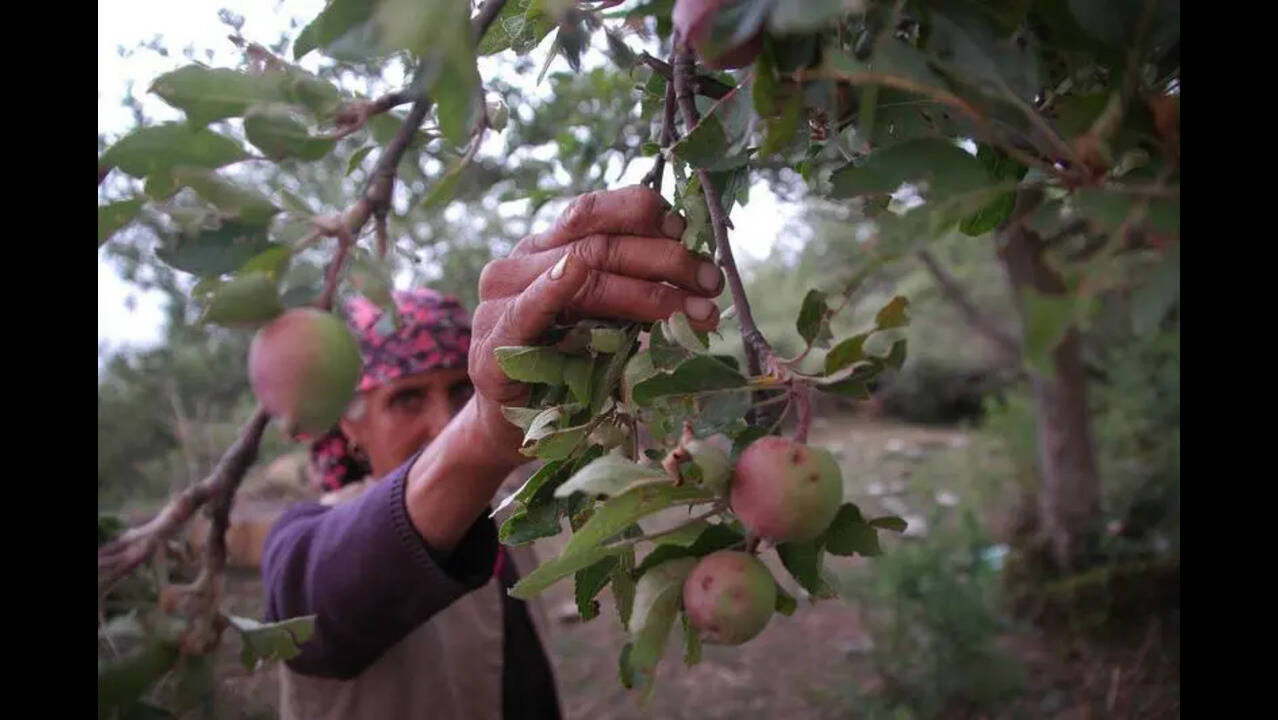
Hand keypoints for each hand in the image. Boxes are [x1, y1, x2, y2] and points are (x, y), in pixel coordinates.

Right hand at [467, 185, 724, 445]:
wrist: (512, 428)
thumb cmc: (564, 370)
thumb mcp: (602, 321)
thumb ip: (630, 288)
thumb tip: (699, 271)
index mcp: (547, 248)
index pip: (595, 211)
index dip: (644, 213)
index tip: (689, 232)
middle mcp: (521, 263)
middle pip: (600, 243)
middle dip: (666, 260)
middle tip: (711, 281)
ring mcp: (501, 301)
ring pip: (580, 272)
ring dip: (646, 291)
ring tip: (695, 310)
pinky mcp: (492, 345)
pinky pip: (524, 310)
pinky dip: (550, 289)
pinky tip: (572, 274)